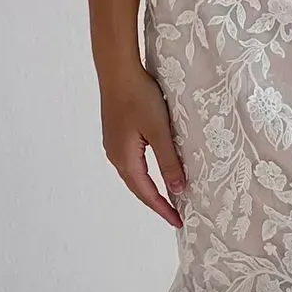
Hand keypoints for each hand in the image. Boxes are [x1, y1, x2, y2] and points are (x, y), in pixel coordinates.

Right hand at [100, 62, 186, 226]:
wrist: (117, 70)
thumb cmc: (138, 96)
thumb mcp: (159, 131)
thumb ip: (169, 161)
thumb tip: (178, 190)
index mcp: (125, 158)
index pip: (146, 193)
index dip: (163, 208)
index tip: (178, 222)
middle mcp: (115, 154)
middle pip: (137, 187)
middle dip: (156, 202)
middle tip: (175, 215)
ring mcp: (113, 143)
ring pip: (133, 175)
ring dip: (149, 188)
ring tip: (166, 198)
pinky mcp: (115, 132)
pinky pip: (130, 162)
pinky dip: (144, 173)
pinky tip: (153, 170)